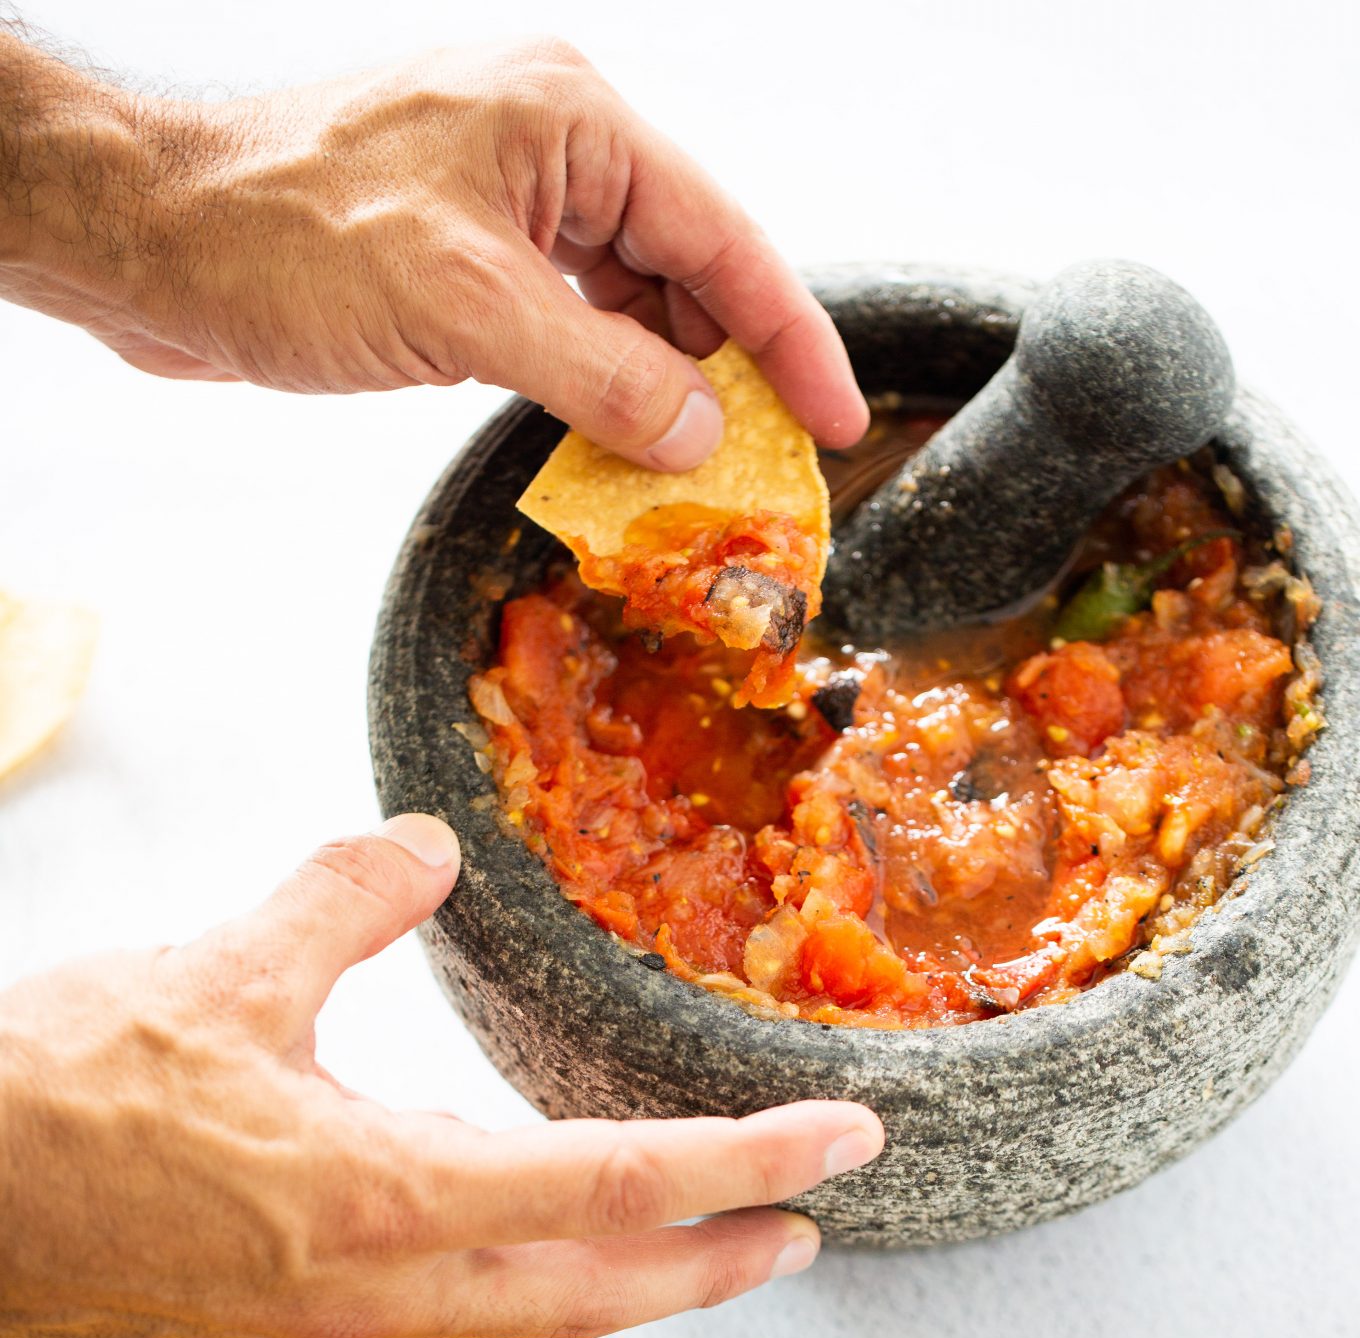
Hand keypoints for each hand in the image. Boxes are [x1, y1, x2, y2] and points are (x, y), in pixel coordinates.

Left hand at [0, 35, 866, 467]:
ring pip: (623, 300)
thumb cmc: (285, 238)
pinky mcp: (459, 250)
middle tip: (773, 473)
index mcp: (569, 117)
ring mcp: (502, 197)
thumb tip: (703, 435)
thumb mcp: (467, 313)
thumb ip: (602, 376)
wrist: (149, 238)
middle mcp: (547, 143)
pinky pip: (563, 321)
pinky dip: (594, 386)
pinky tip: (615, 448)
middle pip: (682, 266)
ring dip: (658, 387)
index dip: (790, 338)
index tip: (841, 420)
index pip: (720, 235)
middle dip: (728, 370)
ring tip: (699, 479)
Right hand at [0, 817, 882, 1337]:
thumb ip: (344, 903)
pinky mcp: (284, 1334)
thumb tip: (428, 846)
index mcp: (390, 1195)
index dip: (748, 1161)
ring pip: (528, 1313)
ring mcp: (335, 1327)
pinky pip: (446, 1314)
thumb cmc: (53, 1107)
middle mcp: (382, 1285)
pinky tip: (517, 1242)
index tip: (843, 1143)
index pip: (621, 1184)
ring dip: (630, 1280)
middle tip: (807, 1227)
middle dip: (721, 1259)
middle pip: (605, 1287)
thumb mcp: (216, 973)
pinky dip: (523, 1280)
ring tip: (694, 1243)